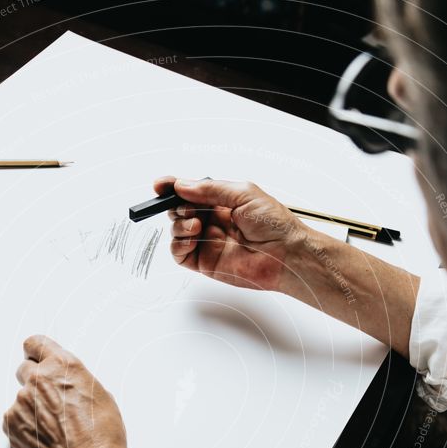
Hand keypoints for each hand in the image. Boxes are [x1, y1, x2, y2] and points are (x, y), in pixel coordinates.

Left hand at [3, 335, 136, 447]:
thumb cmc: (102, 435)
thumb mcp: (101, 395)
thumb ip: (76, 381)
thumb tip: (69, 384)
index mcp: (63, 365)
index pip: (36, 343)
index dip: (36, 352)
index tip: (35, 356)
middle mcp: (38, 378)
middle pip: (25, 369)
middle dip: (35, 381)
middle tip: (50, 400)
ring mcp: (21, 401)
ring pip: (22, 397)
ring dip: (32, 407)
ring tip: (54, 428)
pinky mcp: (11, 423)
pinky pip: (14, 418)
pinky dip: (25, 425)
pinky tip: (45, 437)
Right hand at [154, 175, 309, 290]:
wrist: (286, 254)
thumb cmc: (274, 224)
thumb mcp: (243, 193)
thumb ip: (210, 189)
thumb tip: (183, 185)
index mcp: (221, 202)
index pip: (190, 192)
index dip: (173, 187)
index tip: (160, 185)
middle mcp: (212, 221)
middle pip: (178, 210)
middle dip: (175, 206)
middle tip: (185, 207)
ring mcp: (207, 242)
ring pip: (176, 231)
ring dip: (179, 225)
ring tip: (197, 225)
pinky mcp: (205, 262)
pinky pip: (179, 254)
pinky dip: (178, 245)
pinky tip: (192, 239)